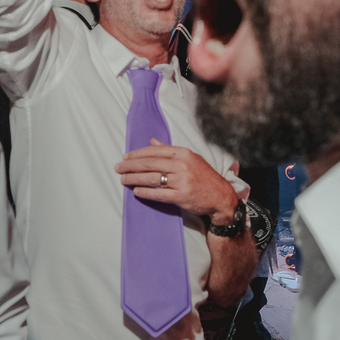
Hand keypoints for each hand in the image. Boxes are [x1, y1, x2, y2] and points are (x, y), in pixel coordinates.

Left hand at [116, 139, 238, 222]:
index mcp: (183, 153)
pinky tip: (136, 191)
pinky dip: (145, 192)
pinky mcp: (181, 196)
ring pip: (151, 178)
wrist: (220, 196)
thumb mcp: (190, 158)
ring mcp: (182, 181)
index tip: (126, 157)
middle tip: (118, 168)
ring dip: (134, 178)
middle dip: (131, 166)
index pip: (154, 151)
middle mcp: (182, 165)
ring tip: (123, 180)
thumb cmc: (204, 177)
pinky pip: (158, 193)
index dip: (137, 154)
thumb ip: (170, 150)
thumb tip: (152, 142)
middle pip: (150, 164)